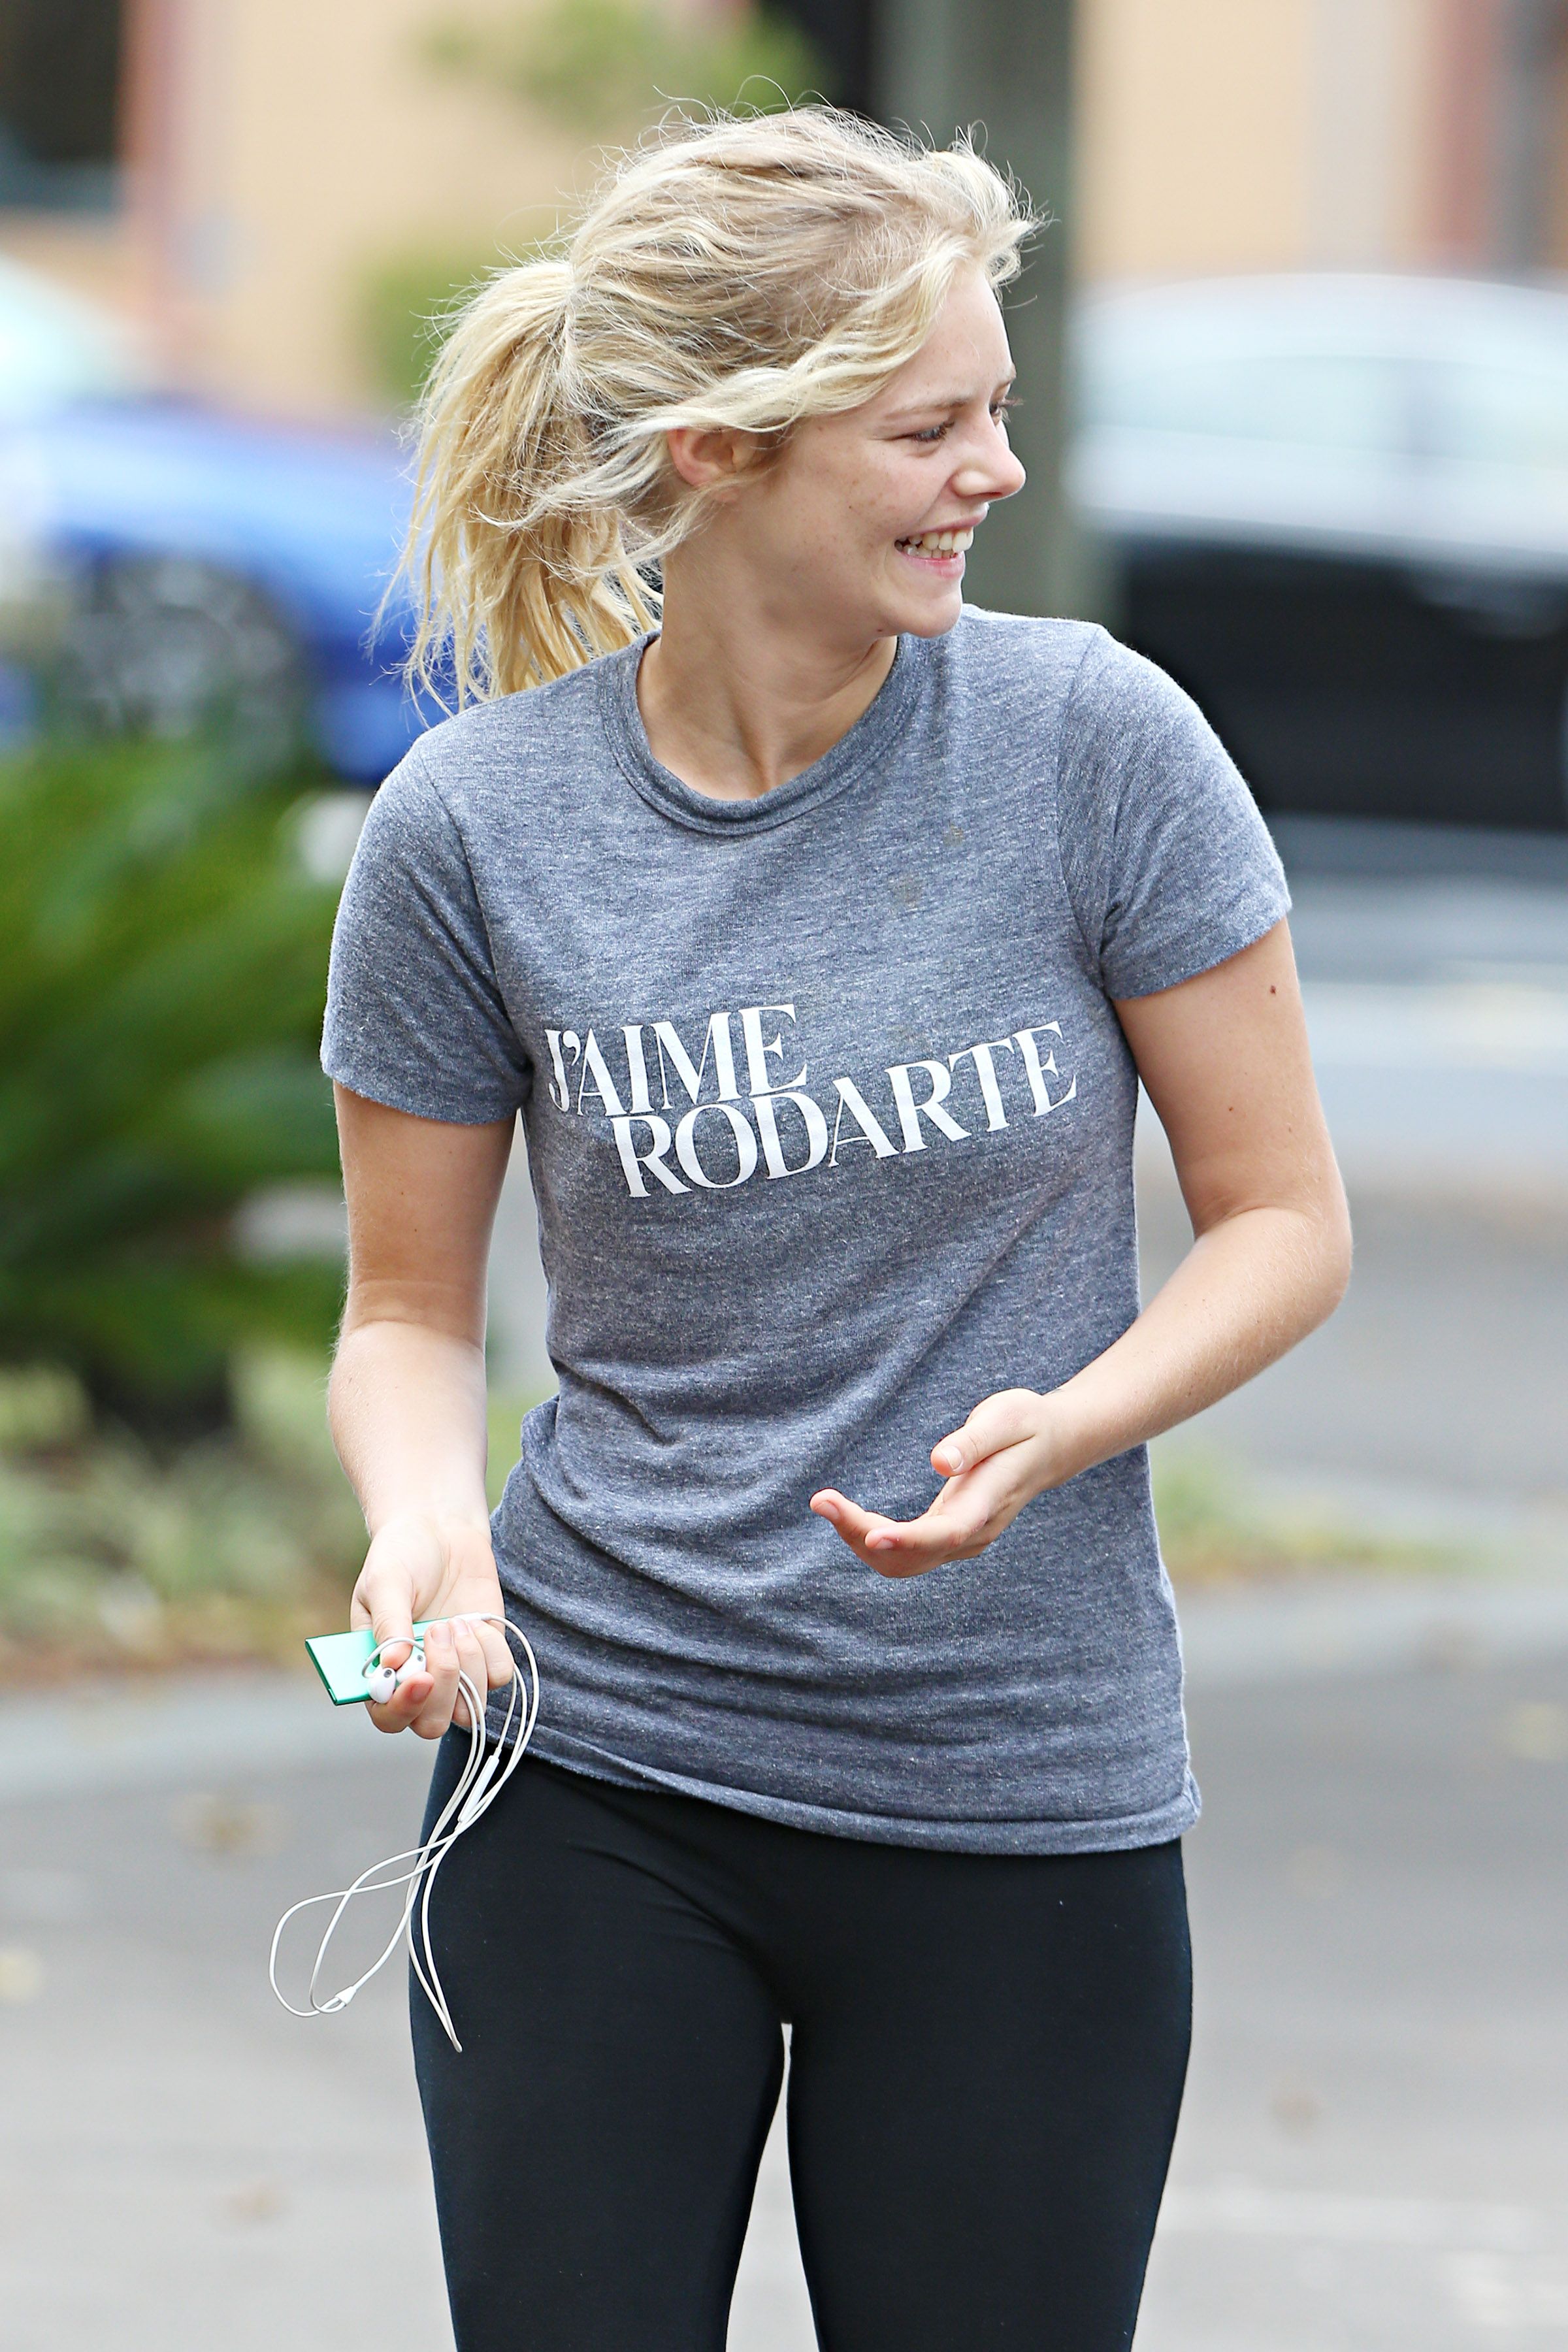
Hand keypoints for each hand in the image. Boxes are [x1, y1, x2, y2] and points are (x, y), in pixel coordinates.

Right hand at [349, 1511, 514, 1738]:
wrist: (439, 1528)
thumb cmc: (401, 1556)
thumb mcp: (383, 1581)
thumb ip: (388, 1623)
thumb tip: (394, 1666)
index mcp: (381, 1671)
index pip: (388, 1716)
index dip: (403, 1708)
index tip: (421, 1678)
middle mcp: (418, 1680)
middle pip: (433, 1724)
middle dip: (444, 1684)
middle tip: (438, 1630)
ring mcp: (455, 1672)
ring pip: (471, 1708)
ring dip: (468, 1666)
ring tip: (453, 1621)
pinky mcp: (486, 1655)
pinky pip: (498, 1676)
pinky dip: (491, 1651)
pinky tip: (473, 1620)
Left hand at [810, 1388, 1074, 1578]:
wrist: (1053, 1446)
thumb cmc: (1026, 1424)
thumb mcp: (1006, 1418)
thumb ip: (974, 1442)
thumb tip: (938, 1461)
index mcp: (988, 1502)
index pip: (945, 1533)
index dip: (908, 1540)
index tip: (870, 1535)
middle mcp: (974, 1532)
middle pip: (913, 1556)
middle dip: (863, 1537)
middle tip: (821, 1500)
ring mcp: (962, 1540)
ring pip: (906, 1562)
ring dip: (861, 1541)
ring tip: (826, 1504)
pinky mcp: (950, 1537)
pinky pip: (907, 1554)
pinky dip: (873, 1540)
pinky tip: (848, 1516)